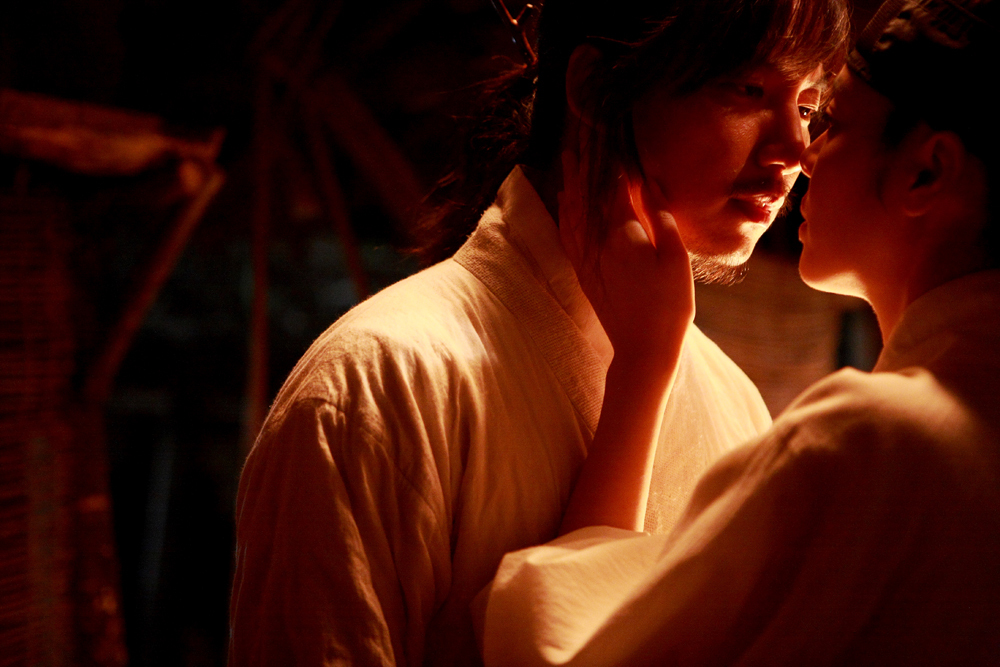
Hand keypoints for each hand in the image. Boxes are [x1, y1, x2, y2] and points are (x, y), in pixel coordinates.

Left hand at [558, 149, 694, 372]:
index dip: (612, 162)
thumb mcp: (676, 259)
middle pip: (588, 195)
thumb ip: (661, 219)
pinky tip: (564, 205)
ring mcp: (588, 259)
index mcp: (624, 234)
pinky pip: (568, 236)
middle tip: (577, 141)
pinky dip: (565, 215)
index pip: (615, 187)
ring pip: (573, 213)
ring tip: (566, 162)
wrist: (643, 349)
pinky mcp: (585, 274)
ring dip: (570, 185)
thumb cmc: (669, 306)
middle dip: (583, 167)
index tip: (609, 137)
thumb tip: (649, 189)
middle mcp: (599, 242)